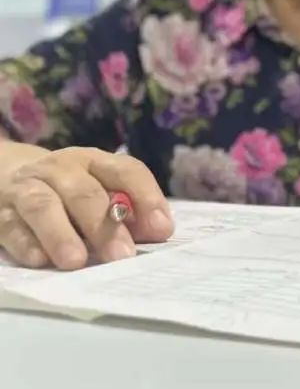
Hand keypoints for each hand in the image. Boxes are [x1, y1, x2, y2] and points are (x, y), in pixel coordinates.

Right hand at [0, 147, 173, 269]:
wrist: (5, 175)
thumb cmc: (68, 190)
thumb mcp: (99, 189)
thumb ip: (128, 211)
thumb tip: (157, 232)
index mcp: (94, 161)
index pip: (126, 171)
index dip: (146, 198)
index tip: (161, 230)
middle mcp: (61, 169)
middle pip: (84, 192)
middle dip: (104, 225)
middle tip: (122, 256)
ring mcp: (26, 188)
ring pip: (43, 205)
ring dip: (61, 234)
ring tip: (77, 262)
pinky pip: (10, 225)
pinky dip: (26, 243)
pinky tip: (40, 260)